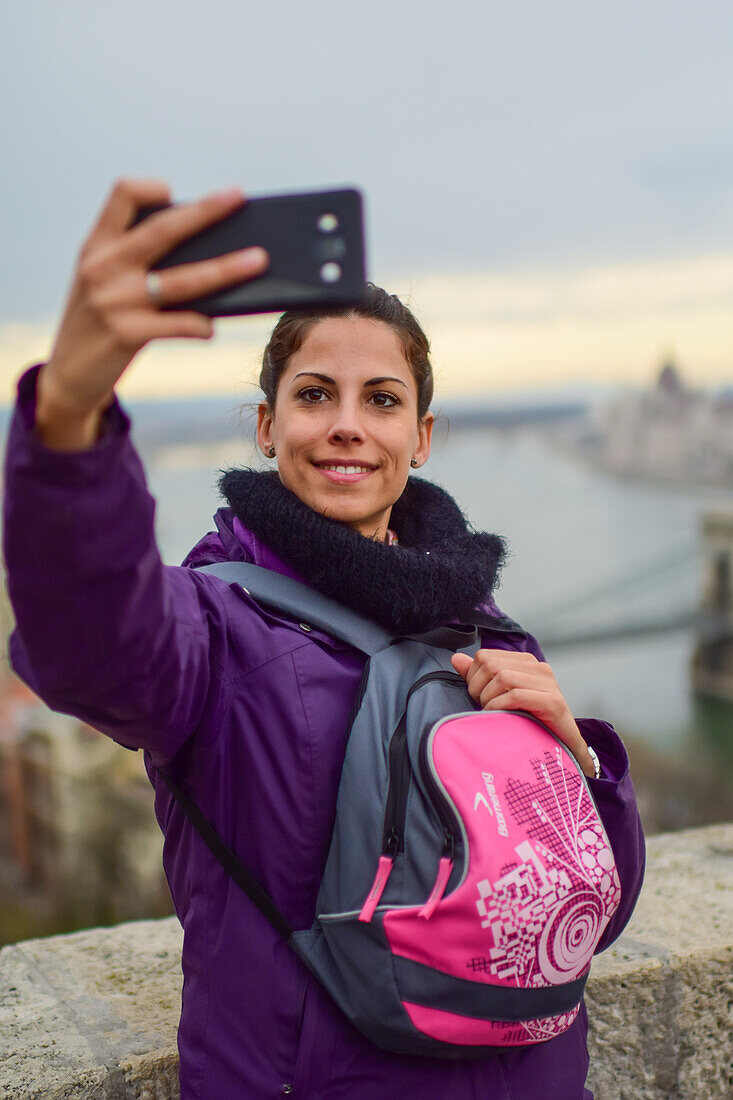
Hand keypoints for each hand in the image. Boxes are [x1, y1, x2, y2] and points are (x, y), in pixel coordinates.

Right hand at [36, 178, 268, 448]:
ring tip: (257, 261)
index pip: (121, 195)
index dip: (150, 189)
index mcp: (97, 245)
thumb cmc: (97, 322)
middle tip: (238, 196)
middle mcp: (103, 267)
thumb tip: (207, 251)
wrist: (67, 375)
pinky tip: (211, 329)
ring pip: (183, 280)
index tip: (174, 193)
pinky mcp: (126, 334)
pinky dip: (201, 326)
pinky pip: (179, 324)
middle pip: (164, 230)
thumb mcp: (102, 282)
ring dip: (226, 269)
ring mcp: (115, 301)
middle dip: (206, 211)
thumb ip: (136, 261)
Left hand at [450, 649, 595, 777]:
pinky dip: (500, 707)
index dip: (473, 678)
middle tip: (483, 708)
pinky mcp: (553, 701)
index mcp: (526, 662)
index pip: (485, 656)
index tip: (478, 698)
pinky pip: (515, 695)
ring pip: (502, 677)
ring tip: (492, 714)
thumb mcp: (500, 696)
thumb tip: (456, 658)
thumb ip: (479, 676)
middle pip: (491, 665)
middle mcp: (539, 667)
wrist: (563, 748)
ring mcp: (548, 683)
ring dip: (489, 699)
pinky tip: (500, 718)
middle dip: (478, 689)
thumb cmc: (529, 722)